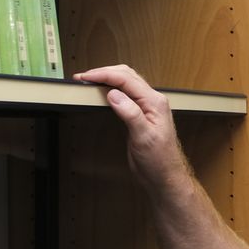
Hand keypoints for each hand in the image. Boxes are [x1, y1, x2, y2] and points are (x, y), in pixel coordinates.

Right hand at [74, 64, 193, 198]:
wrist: (165, 176)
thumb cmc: (159, 160)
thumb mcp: (144, 138)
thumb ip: (130, 114)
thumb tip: (114, 94)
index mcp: (155, 102)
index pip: (127, 79)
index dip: (104, 75)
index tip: (86, 77)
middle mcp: (152, 101)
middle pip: (127, 75)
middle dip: (104, 72)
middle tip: (83, 77)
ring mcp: (147, 107)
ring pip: (127, 83)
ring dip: (108, 78)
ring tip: (89, 81)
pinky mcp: (141, 114)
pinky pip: (126, 94)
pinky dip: (112, 89)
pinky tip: (103, 92)